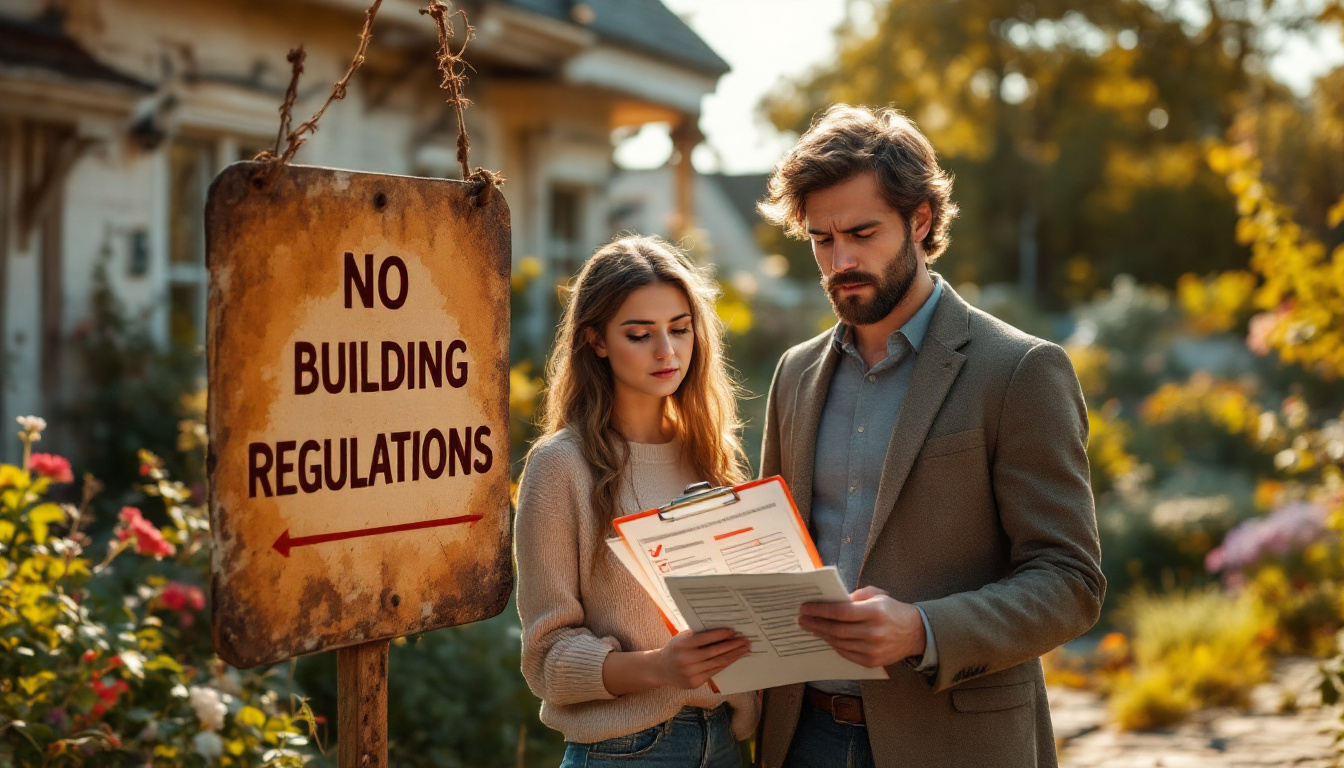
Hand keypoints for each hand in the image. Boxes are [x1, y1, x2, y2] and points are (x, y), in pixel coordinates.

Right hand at [654, 628, 751, 688]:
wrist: (662, 669)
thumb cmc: (676, 648)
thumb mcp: (682, 638)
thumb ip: (698, 635)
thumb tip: (723, 630)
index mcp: (682, 645)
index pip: (705, 638)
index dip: (720, 635)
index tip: (734, 631)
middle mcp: (686, 660)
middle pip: (714, 652)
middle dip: (732, 646)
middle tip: (745, 641)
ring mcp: (690, 673)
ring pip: (717, 663)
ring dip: (733, 656)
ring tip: (744, 650)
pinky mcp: (694, 683)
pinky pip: (714, 672)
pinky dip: (725, 664)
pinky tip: (734, 659)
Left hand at [797, 586, 925, 667]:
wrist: (915, 633)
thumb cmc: (893, 610)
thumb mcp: (877, 595)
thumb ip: (855, 596)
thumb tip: (831, 600)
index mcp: (875, 612)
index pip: (840, 612)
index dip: (820, 610)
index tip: (805, 607)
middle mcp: (874, 632)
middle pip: (836, 629)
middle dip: (815, 623)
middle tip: (801, 618)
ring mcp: (873, 649)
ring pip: (839, 643)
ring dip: (821, 635)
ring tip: (810, 627)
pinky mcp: (871, 661)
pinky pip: (846, 653)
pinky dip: (833, 645)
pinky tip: (825, 637)